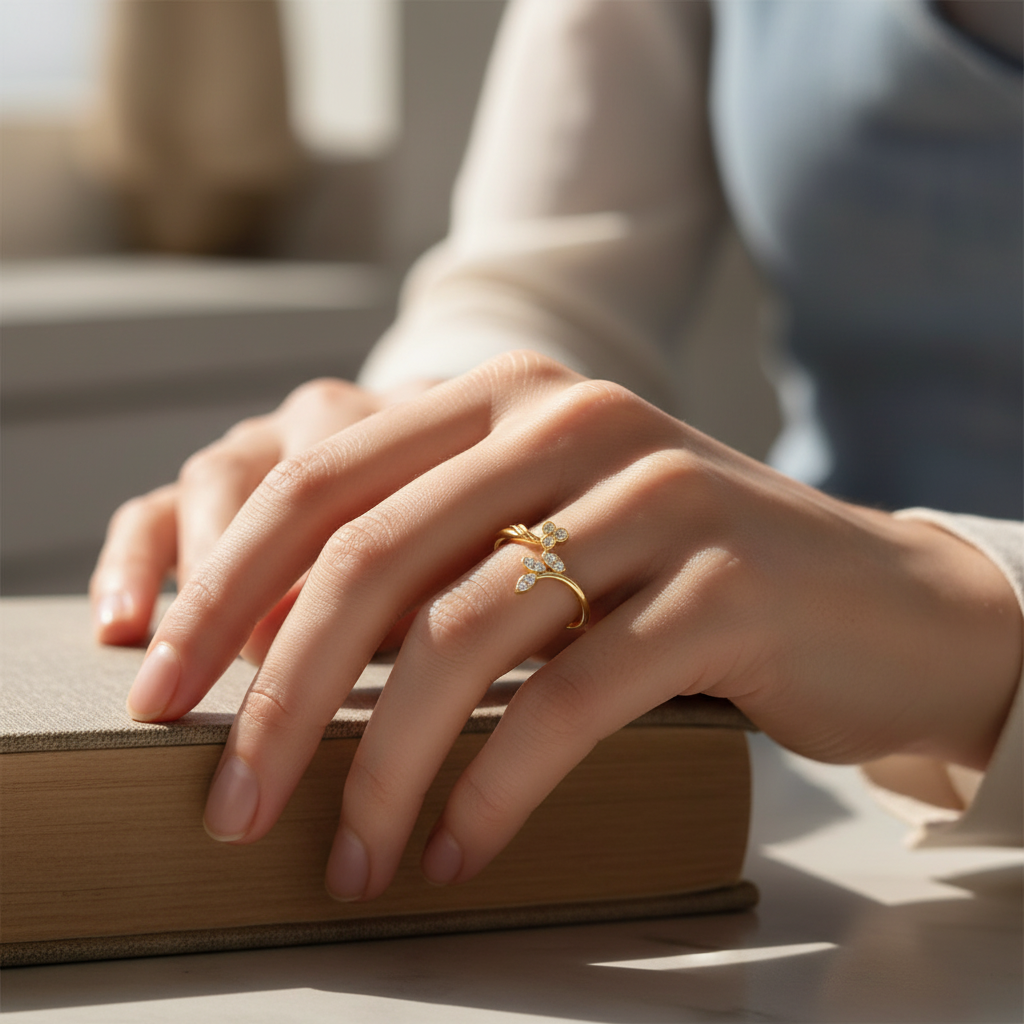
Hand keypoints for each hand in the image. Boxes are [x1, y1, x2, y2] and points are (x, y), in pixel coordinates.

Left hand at [118, 352, 1020, 899]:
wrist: (879, 601)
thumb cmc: (684, 580)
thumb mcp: (546, 538)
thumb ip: (436, 563)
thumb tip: (282, 666)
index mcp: (507, 396)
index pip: (322, 480)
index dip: (226, 590)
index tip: (167, 693)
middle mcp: (572, 419)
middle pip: (371, 559)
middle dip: (277, 694)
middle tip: (230, 804)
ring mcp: (653, 495)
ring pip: (465, 637)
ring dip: (384, 766)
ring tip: (347, 855)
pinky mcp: (722, 585)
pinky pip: (570, 699)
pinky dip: (496, 786)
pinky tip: (457, 849)